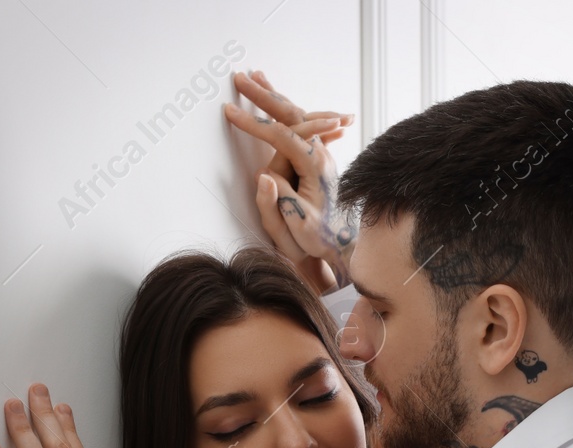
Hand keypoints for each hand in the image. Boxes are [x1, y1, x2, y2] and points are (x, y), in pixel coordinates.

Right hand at [223, 70, 358, 294]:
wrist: (343, 245)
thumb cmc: (317, 238)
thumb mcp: (297, 225)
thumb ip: (278, 200)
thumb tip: (263, 175)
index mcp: (315, 166)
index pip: (281, 136)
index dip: (254, 123)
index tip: (229, 113)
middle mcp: (321, 154)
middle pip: (291, 115)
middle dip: (263, 96)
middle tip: (240, 78)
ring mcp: (320, 154)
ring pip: (296, 115)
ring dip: (274, 96)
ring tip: (257, 77)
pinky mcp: (316, 157)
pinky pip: (300, 125)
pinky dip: (285, 110)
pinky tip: (278, 100)